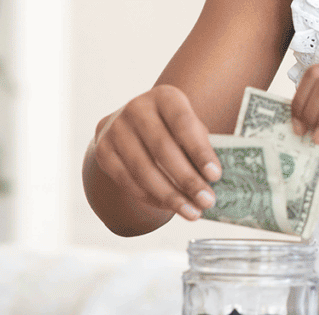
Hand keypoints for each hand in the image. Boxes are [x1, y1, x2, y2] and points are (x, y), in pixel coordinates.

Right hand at [91, 85, 220, 220]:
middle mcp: (137, 108)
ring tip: (192, 212)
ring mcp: (115, 128)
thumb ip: (201, 149)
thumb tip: (213, 183)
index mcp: (165, 97)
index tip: (215, 176)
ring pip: (143, 169)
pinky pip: (127, 180)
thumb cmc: (174, 131)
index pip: (183, 124)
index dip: (200, 151)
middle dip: (187, 180)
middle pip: (162, 149)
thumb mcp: (191, 130)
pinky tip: (170, 207)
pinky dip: (151, 198)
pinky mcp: (103, 150)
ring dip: (170, 195)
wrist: (135, 128)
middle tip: (207, 201)